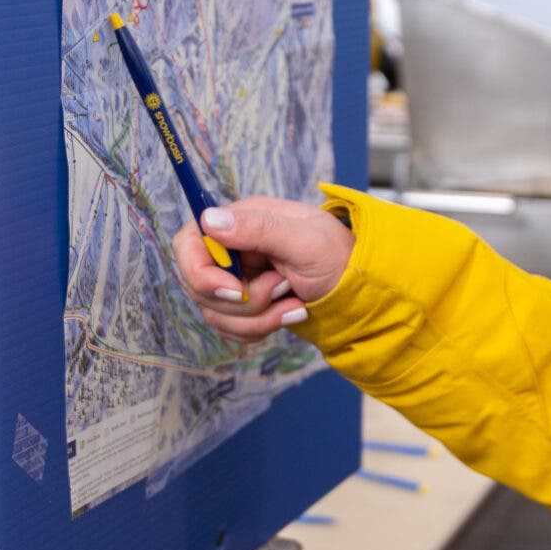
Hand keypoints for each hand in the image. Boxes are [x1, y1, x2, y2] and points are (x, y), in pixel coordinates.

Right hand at [171, 197, 354, 343]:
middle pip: (198, 286)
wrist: (361, 289)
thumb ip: (258, 228)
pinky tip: (292, 311)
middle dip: (243, 300)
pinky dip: (262, 328)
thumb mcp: (304, 239)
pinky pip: (232, 329)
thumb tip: (210, 220)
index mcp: (242, 221)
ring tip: (293, 299)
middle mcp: (233, 249)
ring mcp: (237, 279)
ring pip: (215, 314)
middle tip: (282, 287)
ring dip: (259, 317)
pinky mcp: (245, 306)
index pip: (189, 244)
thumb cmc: (339, 256)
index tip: (234, 290)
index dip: (201, 272)